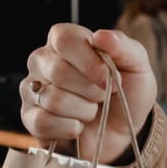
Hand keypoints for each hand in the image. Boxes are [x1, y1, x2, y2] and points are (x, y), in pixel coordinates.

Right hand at [21, 25, 156, 164]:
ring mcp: (32, 88)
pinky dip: (69, 128)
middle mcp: (43, 60)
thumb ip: (124, 47)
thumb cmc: (126, 93)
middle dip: (91, 90)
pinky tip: (78, 126)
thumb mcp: (137, 67)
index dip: (88, 61)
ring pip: (52, 100)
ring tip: (91, 111)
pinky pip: (42, 122)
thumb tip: (101, 36)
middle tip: (102, 96)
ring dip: (83, 111)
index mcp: (67, 40)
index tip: (107, 77)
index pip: (64, 39)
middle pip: (58, 72)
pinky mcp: (29, 117)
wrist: (122, 132)